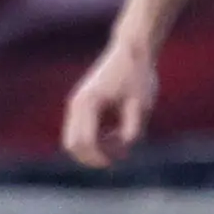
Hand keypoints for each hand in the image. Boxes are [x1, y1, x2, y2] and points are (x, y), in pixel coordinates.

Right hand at [61, 41, 156, 169]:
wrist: (132, 52)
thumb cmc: (139, 77)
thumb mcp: (141, 105)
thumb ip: (132, 130)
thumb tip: (123, 149)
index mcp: (88, 104)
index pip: (84, 142)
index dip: (98, 158)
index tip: (116, 162)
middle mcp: (77, 105)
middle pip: (72, 144)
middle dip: (92, 157)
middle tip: (118, 158)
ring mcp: (78, 104)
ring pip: (74, 139)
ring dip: (94, 148)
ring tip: (121, 140)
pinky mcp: (84, 104)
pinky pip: (82, 130)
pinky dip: (95, 139)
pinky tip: (117, 133)